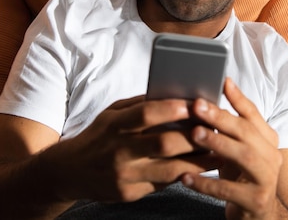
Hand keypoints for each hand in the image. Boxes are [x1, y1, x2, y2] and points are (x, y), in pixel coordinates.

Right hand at [52, 96, 218, 202]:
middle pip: (163, 144)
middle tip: (215, 129)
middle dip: (193, 136)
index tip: (195, 103)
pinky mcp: (129, 193)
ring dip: (197, 161)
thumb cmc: (98, 135)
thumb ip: (139, 105)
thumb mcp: (112, 113)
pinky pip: (163, 184)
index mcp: (114, 126)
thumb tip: (173, 94)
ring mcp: (124, 175)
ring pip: (169, 169)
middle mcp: (118, 152)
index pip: (145, 115)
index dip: (172, 109)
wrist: (69, 171)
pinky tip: (200, 168)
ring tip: (218, 151)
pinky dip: (184, 174)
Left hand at [180, 78, 282, 219]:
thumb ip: (230, 124)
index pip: (253, 114)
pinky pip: (229, 191)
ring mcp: (267, 180)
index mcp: (268, 140)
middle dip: (221, 117)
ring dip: (217, 142)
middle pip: (246, 132)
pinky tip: (185, 177)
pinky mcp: (256, 201)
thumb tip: (213, 91)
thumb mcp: (237, 148)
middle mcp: (272, 156)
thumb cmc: (241, 176)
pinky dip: (206, 183)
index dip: (237, 97)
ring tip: (193, 134)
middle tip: (196, 106)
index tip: (221, 81)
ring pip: (243, 156)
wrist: (257, 215)